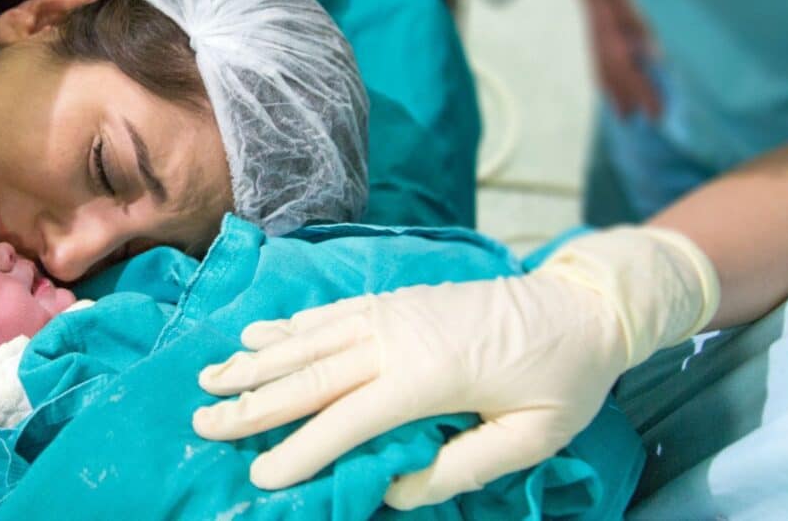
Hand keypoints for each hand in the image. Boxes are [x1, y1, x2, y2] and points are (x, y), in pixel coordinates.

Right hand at [193, 227, 718, 508]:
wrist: (584, 306)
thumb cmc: (563, 378)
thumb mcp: (533, 437)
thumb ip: (463, 468)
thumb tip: (398, 489)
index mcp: (431, 375)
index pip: (350, 418)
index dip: (301, 450)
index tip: (260, 477)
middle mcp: (400, 336)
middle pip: (313, 373)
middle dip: (254, 401)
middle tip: (203, 421)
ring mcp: (394, 311)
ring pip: (311, 338)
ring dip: (257, 359)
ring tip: (211, 377)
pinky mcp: (396, 299)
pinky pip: (331, 312)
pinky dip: (290, 325)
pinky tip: (258, 336)